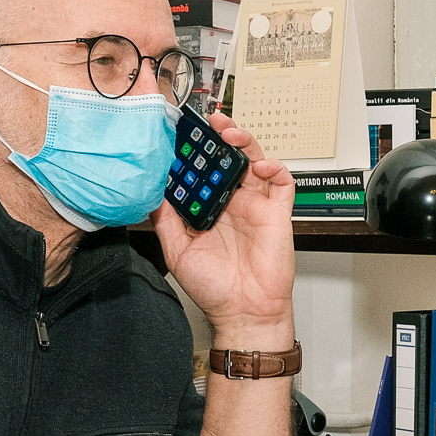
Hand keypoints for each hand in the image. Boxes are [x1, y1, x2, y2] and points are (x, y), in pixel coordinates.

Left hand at [153, 110, 294, 346]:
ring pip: (254, 160)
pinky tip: (259, 166)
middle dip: (219, 136)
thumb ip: (165, 220)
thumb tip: (152, 191)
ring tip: (229, 133)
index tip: (180, 135)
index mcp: (209, 207)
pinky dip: (274, 167)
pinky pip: (282, 181)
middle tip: (207, 123)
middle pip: (228, 157)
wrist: (243, 312)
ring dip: (244, 141)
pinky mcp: (277, 213)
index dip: (194, 151)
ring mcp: (256, 205)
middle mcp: (232, 201)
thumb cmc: (214, 288)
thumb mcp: (177, 250)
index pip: (202, 169)